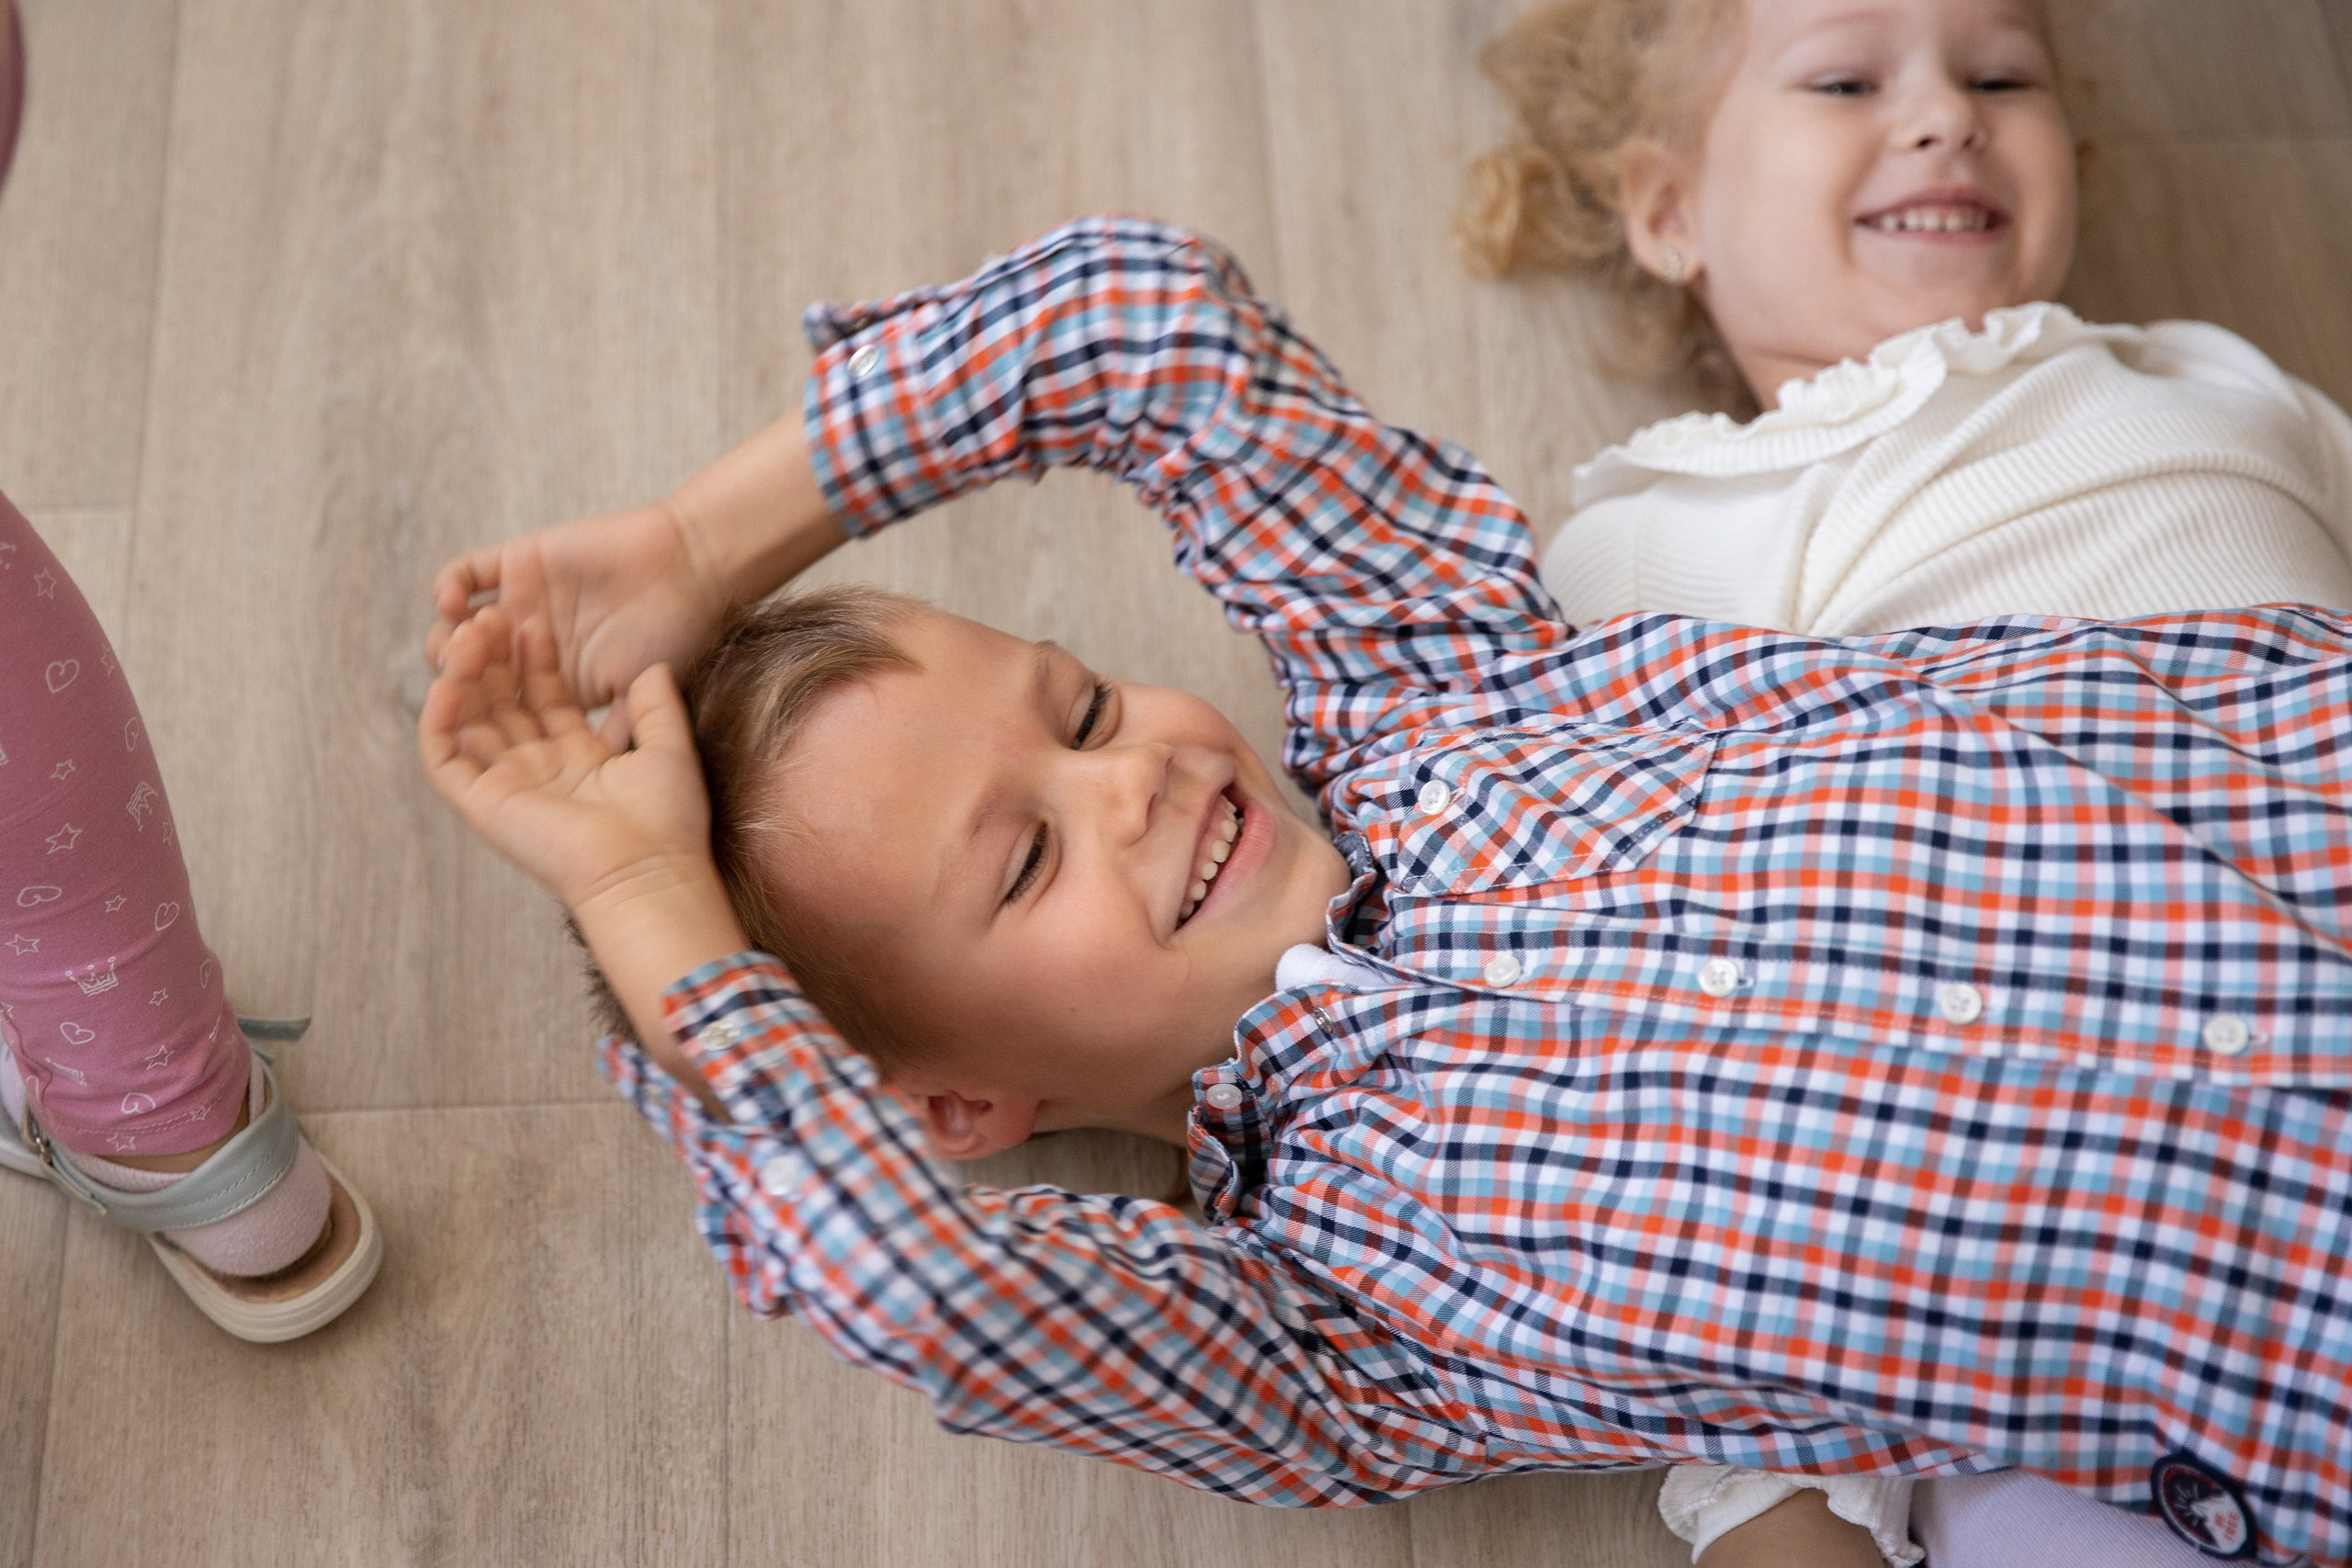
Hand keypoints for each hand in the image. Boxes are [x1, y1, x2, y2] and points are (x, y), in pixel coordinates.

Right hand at [419, 605, 714, 914]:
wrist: (647, 870)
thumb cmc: (667, 822)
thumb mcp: (668, 748)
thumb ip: (656, 706)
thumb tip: (655, 666)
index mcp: (579, 761)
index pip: (546, 699)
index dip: (536, 661)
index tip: (535, 621)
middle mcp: (538, 773)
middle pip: (503, 704)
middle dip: (495, 659)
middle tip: (493, 615)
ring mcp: (506, 788)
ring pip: (468, 721)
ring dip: (462, 676)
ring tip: (467, 633)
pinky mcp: (480, 805)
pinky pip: (444, 757)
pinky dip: (438, 719)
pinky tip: (447, 682)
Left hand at [427, 502, 727, 732]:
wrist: (692, 565)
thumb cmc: (676, 632)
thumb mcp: (642, 694)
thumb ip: (613, 732)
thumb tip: (582, 782)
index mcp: (557, 684)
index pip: (501, 713)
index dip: (479, 723)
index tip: (470, 731)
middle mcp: (532, 646)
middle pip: (470, 675)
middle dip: (459, 684)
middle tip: (456, 685)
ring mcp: (522, 603)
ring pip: (458, 629)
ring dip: (448, 641)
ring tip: (460, 644)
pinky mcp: (518, 563)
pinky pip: (464, 574)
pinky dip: (448, 587)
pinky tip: (453, 604)